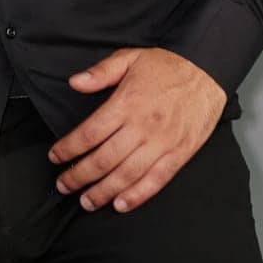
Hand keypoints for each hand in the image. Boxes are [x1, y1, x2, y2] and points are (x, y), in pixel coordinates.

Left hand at [47, 47, 227, 214]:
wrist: (207, 70)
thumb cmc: (166, 65)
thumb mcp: (130, 57)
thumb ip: (101, 72)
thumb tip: (74, 82)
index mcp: (126, 103)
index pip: (90, 133)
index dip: (69, 148)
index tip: (55, 157)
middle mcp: (142, 126)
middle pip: (104, 159)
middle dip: (79, 175)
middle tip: (64, 185)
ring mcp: (162, 143)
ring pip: (127, 175)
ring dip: (103, 192)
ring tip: (86, 202)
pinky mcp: (179, 154)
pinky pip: (156, 180)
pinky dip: (137, 196)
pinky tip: (121, 205)